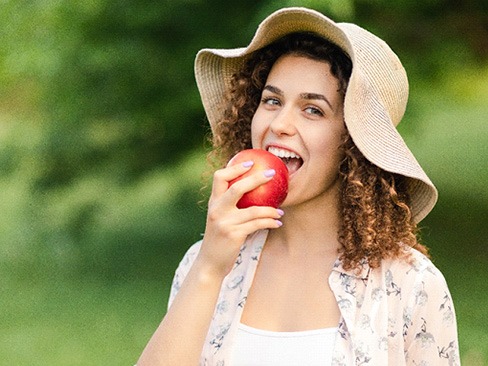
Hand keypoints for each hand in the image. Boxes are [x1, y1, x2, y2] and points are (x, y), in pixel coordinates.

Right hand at [198, 161, 283, 277]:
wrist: (209, 263)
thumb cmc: (219, 240)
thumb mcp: (220, 220)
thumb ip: (229, 206)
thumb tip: (252, 192)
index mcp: (213, 203)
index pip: (219, 177)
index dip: (235, 168)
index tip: (250, 162)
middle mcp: (216, 210)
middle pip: (237, 188)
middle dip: (256, 179)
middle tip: (272, 174)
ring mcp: (225, 222)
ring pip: (253, 210)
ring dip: (271, 209)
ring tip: (280, 210)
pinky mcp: (234, 234)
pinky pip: (257, 224)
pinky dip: (270, 222)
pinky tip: (278, 222)